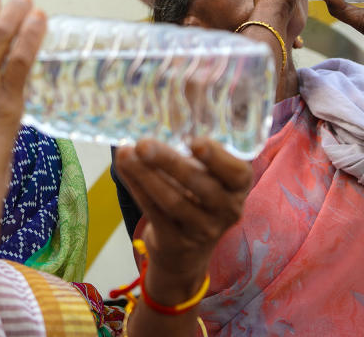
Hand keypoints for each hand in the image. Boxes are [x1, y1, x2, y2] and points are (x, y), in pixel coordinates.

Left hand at [114, 138, 250, 297]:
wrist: (187, 251)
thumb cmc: (197, 198)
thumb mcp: (209, 177)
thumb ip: (198, 154)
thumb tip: (166, 111)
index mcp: (238, 188)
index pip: (238, 174)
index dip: (218, 158)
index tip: (196, 141)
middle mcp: (226, 210)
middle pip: (199, 185)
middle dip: (169, 162)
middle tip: (143, 144)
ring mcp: (202, 230)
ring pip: (172, 201)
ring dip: (145, 175)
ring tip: (125, 153)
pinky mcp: (175, 241)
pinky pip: (154, 212)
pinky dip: (137, 188)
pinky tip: (124, 168)